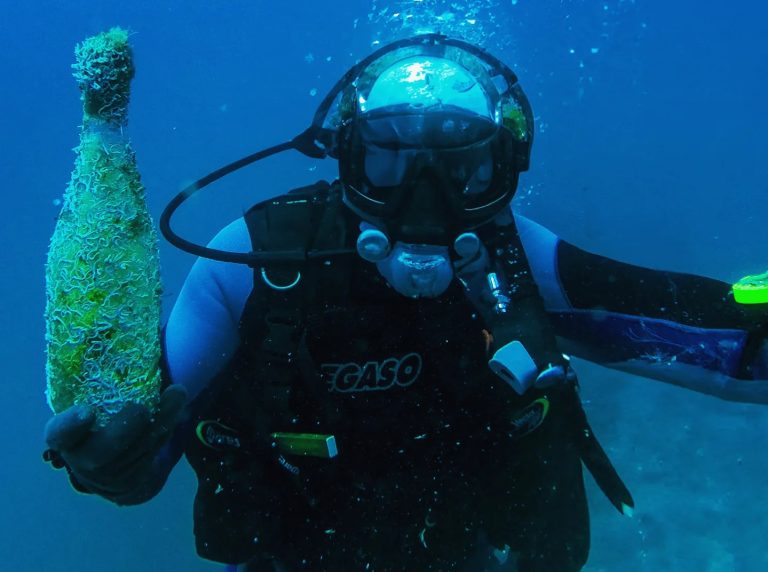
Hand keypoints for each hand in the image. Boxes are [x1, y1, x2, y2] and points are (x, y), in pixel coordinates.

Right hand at [44, 385, 186, 504]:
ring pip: (137, 452)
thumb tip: (120, 323)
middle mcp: (82, 459)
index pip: (59, 434)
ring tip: (178, 393)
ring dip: (161, 421)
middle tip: (142, 407)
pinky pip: (153, 454)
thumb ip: (100, 373)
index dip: (71, 425)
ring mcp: (109, 475)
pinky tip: (178, 409)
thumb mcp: (92, 399)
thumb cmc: (99, 417)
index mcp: (64, 437)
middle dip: (125, 429)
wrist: (110, 465)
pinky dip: (167, 428)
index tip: (87, 410)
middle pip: (102, 453)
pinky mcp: (134, 480)